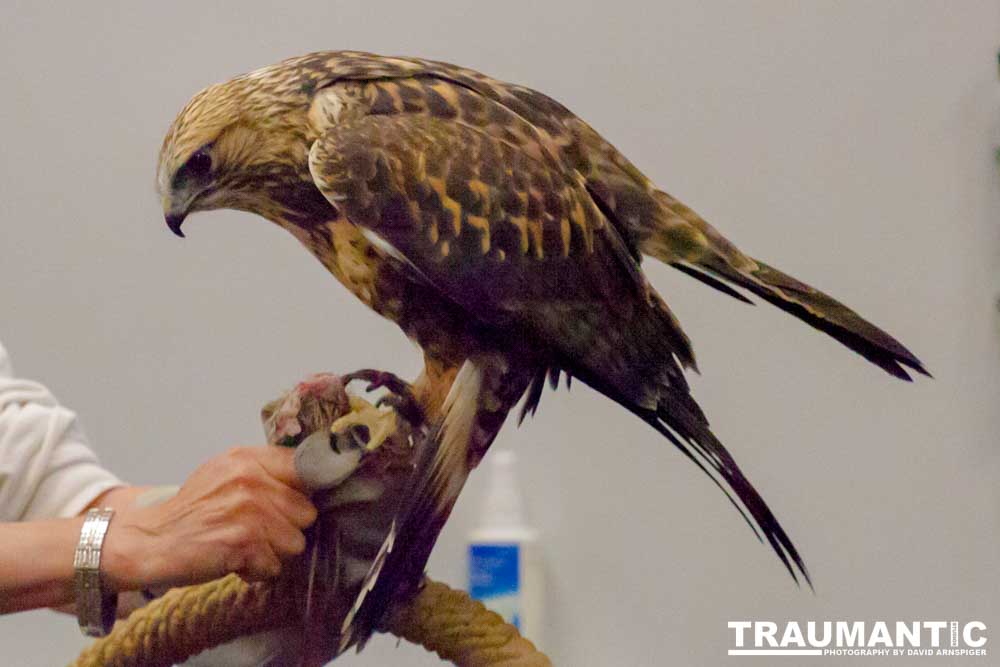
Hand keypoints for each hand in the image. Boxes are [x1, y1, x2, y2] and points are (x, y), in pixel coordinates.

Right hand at [102, 446, 316, 590]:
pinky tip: (233, 561)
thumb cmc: (192, 513)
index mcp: (247, 458)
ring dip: (272, 553)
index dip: (302, 493)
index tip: (290, 505)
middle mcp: (250, 478)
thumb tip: (313, 483)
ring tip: (242, 547)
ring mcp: (248, 509)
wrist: (148, 541)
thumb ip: (264, 473)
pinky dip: (255, 571)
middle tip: (254, 532)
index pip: (305, 469)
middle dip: (286, 529)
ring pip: (295, 542)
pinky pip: (274, 566)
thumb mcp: (225, 475)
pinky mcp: (244, 541)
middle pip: (306, 513)